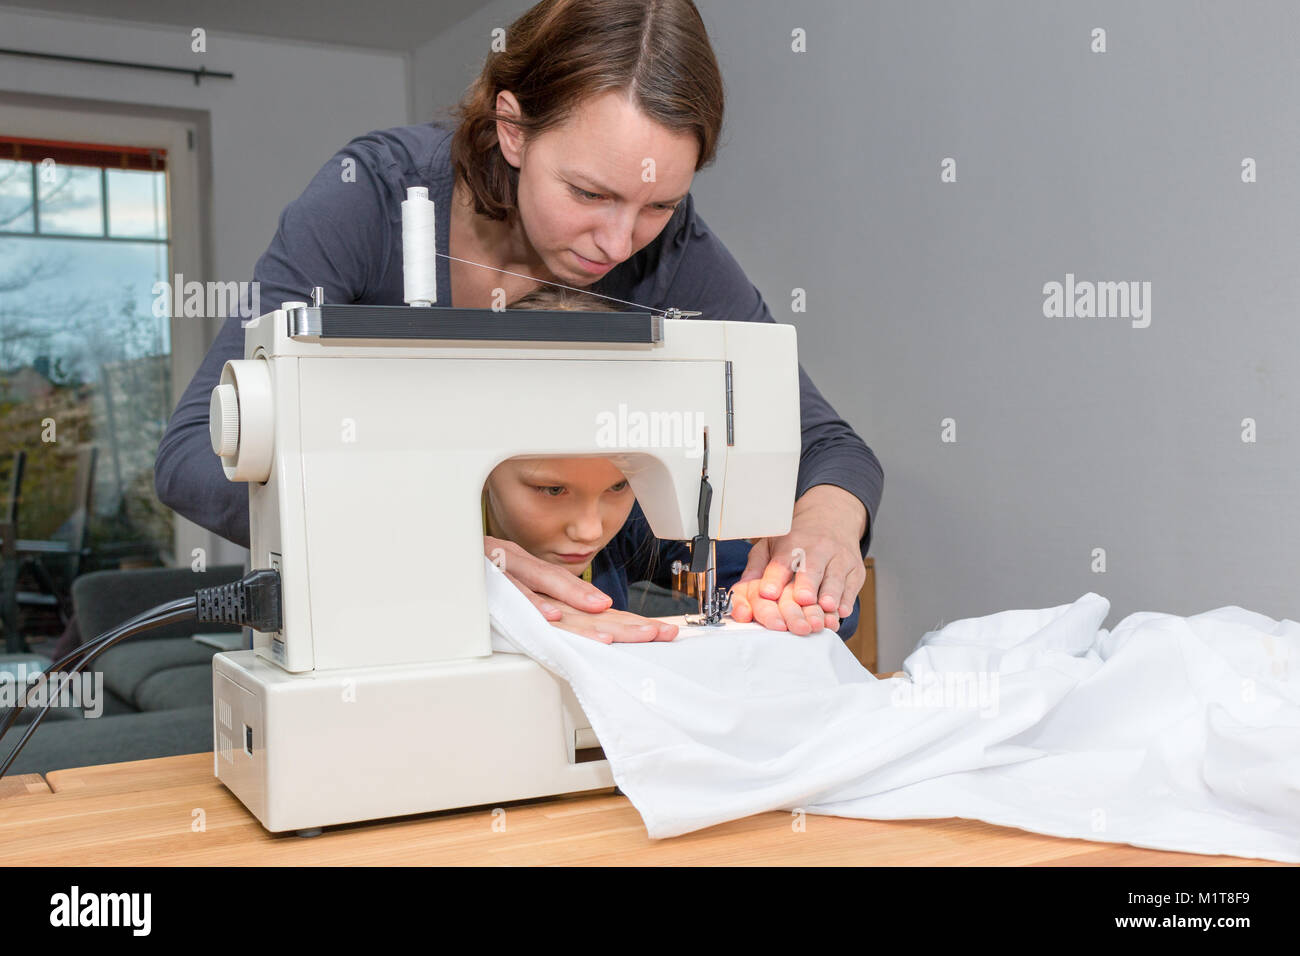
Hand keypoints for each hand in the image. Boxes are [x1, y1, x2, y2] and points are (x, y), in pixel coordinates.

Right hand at [485, 535, 675, 641]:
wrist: (442, 549)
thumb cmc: (479, 574)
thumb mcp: (520, 589)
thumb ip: (552, 603)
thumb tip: (593, 621)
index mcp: (546, 584)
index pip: (595, 609)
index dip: (628, 622)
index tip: (660, 633)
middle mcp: (535, 577)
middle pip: (584, 605)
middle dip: (622, 622)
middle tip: (655, 634)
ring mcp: (513, 577)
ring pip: (552, 597)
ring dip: (581, 611)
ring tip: (608, 627)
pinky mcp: (488, 580)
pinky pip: (512, 594)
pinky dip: (531, 606)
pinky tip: (551, 617)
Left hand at [727, 485, 866, 635]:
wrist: (833, 518)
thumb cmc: (798, 538)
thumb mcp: (771, 544)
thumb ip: (756, 568)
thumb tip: (740, 591)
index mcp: (791, 545)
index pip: (781, 562)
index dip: (774, 577)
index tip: (768, 592)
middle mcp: (817, 550)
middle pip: (810, 569)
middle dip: (806, 584)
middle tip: (802, 599)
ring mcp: (838, 560)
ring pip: (834, 578)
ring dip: (830, 593)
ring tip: (826, 606)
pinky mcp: (855, 572)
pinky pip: (852, 587)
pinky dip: (847, 600)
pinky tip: (841, 610)